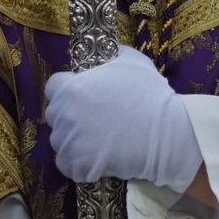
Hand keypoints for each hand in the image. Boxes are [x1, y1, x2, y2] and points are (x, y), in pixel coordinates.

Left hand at [46, 46, 201, 191]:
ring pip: (59, 141)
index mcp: (72, 88)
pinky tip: (95, 158)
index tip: (82, 96)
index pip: (53, 86)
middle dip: (69, 116)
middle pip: (55, 115)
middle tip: (92, 120)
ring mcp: (69, 142)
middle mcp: (65, 115)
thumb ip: (110, 56)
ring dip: (73, 141)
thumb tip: (105, 54)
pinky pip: (67, 165)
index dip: (66, 89)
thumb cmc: (149, 94)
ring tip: (97, 141)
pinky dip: (77, 164)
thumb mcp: (131, 61)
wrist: (166, 133)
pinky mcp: (78, 165)